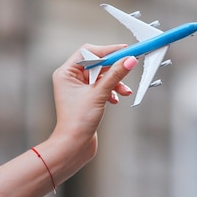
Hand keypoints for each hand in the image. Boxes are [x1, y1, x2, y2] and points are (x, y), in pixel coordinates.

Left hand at [49, 44, 137, 161]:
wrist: (74, 146)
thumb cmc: (77, 122)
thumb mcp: (99, 94)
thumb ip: (116, 75)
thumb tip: (129, 60)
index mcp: (66, 73)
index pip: (89, 52)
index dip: (108, 51)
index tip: (125, 50)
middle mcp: (71, 78)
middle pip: (97, 63)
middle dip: (114, 69)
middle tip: (130, 66)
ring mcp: (79, 88)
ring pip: (102, 76)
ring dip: (115, 81)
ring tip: (124, 91)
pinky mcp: (87, 98)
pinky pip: (103, 86)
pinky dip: (112, 90)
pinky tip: (116, 99)